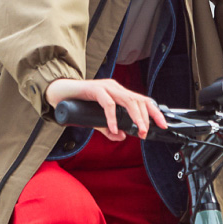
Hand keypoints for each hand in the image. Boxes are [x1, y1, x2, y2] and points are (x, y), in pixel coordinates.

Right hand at [45, 77, 167, 141]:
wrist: (59, 92)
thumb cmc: (79, 103)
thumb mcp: (97, 120)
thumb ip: (109, 128)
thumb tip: (122, 136)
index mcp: (119, 92)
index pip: (142, 100)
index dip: (155, 112)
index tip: (163, 125)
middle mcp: (115, 87)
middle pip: (138, 100)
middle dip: (146, 117)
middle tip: (145, 133)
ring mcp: (106, 87)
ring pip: (128, 100)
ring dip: (136, 117)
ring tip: (138, 131)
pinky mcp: (95, 89)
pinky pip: (108, 103)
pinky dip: (112, 117)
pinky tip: (113, 128)